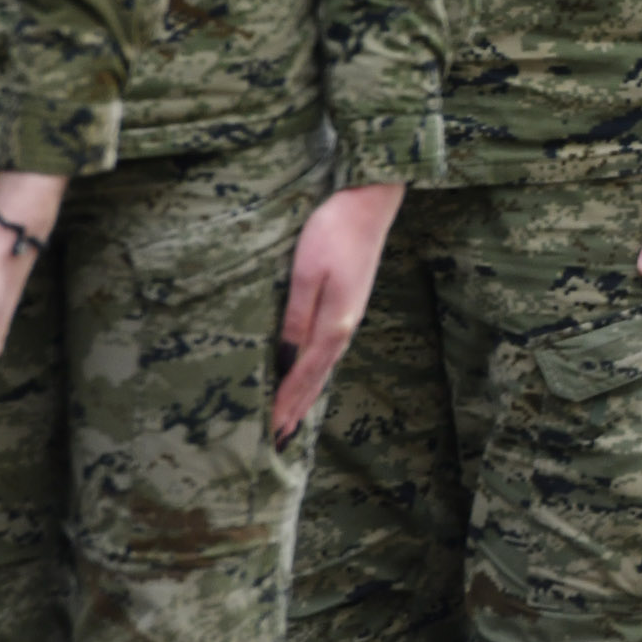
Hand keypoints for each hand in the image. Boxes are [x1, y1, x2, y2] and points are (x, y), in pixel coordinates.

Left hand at [273, 179, 408, 438]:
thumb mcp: (306, 274)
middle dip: (297, 408)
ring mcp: (350, 316)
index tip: (271, 433)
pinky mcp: (349, 304)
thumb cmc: (333, 231)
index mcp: (333, 324)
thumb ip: (295, 319)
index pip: (304, 376)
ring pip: (324, 367)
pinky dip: (317, 372)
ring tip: (293, 416)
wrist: (369, 202)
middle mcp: (344, 327)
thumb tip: (286, 360)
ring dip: (307, 393)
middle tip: (280, 439)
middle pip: (317, 378)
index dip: (287, 405)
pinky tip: (312, 372)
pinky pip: (329, 351)